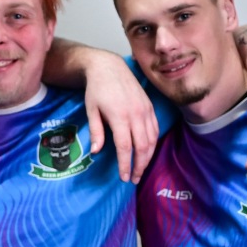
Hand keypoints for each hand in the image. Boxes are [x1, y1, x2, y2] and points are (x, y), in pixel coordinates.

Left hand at [81, 53, 159, 181]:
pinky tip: (147, 152)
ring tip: (141, 169)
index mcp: (120, 116)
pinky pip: (155, 129)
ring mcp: (145, 110)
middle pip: (142, 146)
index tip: (124, 177)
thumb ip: (96, 131)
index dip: (125, 164)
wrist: (109, 67)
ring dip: (148, 157)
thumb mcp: (91, 110)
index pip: (125, 147)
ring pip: (152, 139)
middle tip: (134, 179)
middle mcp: (136, 114)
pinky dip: (153, 143)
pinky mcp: (150, 107)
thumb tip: (96, 152)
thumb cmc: (96, 90)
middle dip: (139, 165)